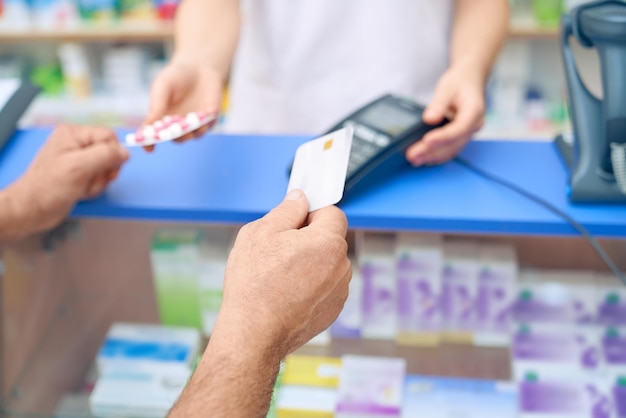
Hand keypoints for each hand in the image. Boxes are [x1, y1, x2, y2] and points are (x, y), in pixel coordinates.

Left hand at [7, 124, 128, 236]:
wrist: (32, 210)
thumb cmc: (48, 188)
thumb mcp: (80, 167)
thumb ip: (105, 156)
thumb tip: (125, 152)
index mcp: (73, 134)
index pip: (108, 136)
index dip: (112, 154)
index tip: (105, 169)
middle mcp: (76, 144)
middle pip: (109, 153)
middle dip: (104, 171)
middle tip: (89, 179)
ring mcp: (78, 159)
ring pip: (106, 168)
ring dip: (98, 182)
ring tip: (82, 187)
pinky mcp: (79, 174)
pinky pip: (99, 178)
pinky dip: (94, 188)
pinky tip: (80, 191)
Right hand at [145, 60, 222, 151]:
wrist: (200, 66)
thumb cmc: (176, 76)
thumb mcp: (162, 87)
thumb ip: (157, 105)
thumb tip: (148, 126)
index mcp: (162, 119)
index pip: (154, 135)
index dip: (150, 143)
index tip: (148, 148)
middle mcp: (178, 125)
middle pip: (175, 138)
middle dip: (174, 137)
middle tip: (173, 134)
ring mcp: (195, 124)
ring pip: (193, 135)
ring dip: (191, 133)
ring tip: (189, 126)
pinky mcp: (210, 119)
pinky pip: (207, 126)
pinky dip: (205, 124)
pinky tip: (203, 115)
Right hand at [215, 190, 351, 358]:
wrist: (253, 334)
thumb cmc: (254, 284)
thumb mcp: (261, 233)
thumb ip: (286, 210)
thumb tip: (300, 199)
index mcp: (328, 242)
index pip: (333, 213)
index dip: (312, 212)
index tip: (295, 219)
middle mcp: (341, 267)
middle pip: (330, 240)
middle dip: (309, 239)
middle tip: (278, 249)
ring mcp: (339, 291)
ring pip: (326, 264)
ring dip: (310, 264)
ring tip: (279, 276)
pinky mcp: (332, 311)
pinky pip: (324, 287)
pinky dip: (310, 287)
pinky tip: (285, 294)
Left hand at [405, 65, 485, 165]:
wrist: (469, 81)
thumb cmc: (459, 83)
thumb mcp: (447, 87)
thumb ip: (438, 103)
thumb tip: (429, 118)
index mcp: (474, 111)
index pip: (460, 128)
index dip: (443, 137)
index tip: (426, 141)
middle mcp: (474, 125)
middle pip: (453, 143)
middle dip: (432, 151)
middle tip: (412, 155)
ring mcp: (468, 133)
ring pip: (451, 150)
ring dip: (432, 157)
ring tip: (414, 159)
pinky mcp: (461, 137)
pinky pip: (450, 150)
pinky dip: (437, 155)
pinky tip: (423, 158)